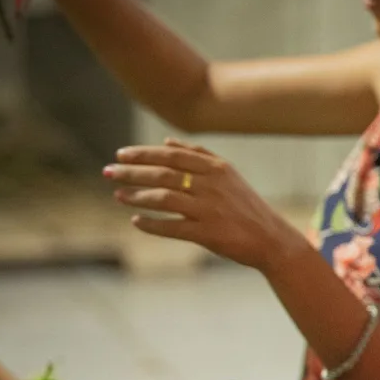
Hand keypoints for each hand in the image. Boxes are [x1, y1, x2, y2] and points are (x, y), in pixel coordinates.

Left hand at [104, 138, 306, 271]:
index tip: (120, 155)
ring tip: (118, 196)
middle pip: (162, 174)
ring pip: (163, 199)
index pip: (171, 155)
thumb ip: (200, 155)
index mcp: (216, 168)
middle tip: (108, 172)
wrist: (271, 239)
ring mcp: (209, 210)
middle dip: (131, 172)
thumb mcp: (228, 174)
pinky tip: (137, 221)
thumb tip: (168, 140)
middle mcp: (212, 186)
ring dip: (137, 197)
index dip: (143, 154)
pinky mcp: (208, 234)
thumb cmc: (245, 206)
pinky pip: (172, 227)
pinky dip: (151, 224)